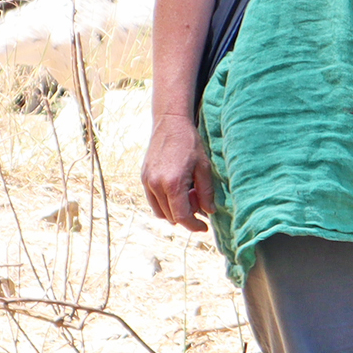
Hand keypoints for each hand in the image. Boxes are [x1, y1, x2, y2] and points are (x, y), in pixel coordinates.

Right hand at [142, 113, 215, 231]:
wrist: (170, 124)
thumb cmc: (190, 144)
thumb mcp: (204, 168)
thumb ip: (206, 192)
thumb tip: (209, 212)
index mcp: (173, 184)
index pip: (182, 216)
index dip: (194, 226)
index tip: (204, 228)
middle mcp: (156, 185)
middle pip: (171, 216)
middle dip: (187, 216)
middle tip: (200, 204)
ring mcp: (147, 182)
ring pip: (160, 212)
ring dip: (175, 212)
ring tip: (189, 195)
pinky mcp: (143, 178)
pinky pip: (153, 201)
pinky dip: (165, 204)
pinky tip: (178, 192)